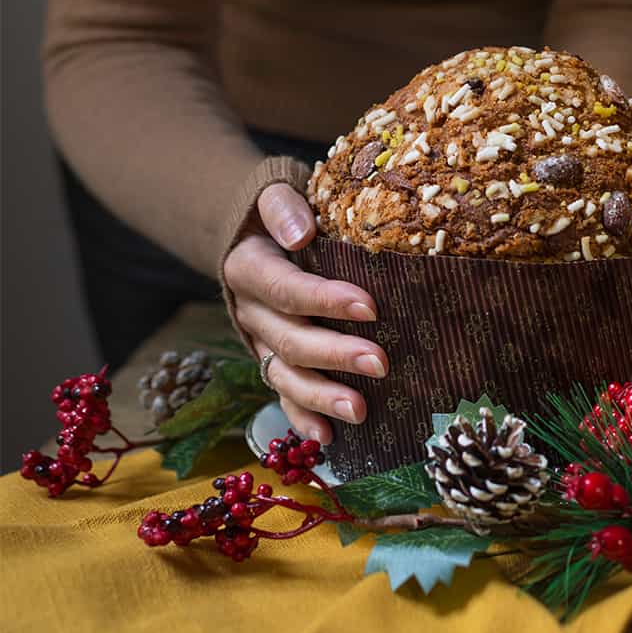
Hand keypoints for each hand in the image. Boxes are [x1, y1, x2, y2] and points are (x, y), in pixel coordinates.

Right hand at [223, 183, 384, 443]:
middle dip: (335, 355)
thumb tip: (301, 234)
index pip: (286, 289)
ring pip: (284, 375)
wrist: (250, 235)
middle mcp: (250, 312)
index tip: (370, 306)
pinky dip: (302, 418)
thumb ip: (283, 208)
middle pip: (290, 340)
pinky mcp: (271, 360)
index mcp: (249, 269)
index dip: (325, 300)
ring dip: (321, 396)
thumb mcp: (274, 194)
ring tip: (359, 410)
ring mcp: (259, 342)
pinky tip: (329, 438)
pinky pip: (283, 394)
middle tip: (381, 363)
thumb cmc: (278, 214)